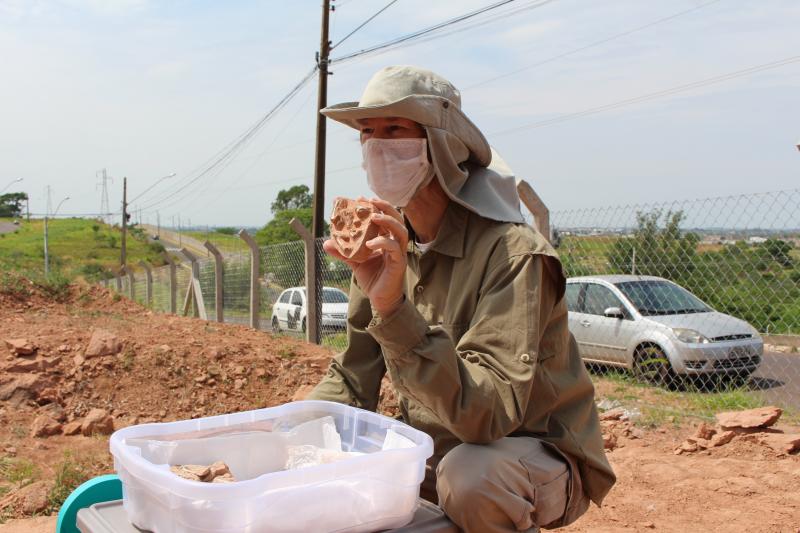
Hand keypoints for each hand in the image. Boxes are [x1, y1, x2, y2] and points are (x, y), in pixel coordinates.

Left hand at [323, 198, 407, 316]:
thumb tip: (326, 243)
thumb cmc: (372, 278)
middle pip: (397, 219)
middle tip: (371, 201)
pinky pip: (394, 248)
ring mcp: (399, 253)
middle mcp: (396, 244)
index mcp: (387, 240)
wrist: (380, 299)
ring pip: (401, 231)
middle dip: (385, 207)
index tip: (362, 198)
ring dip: (388, 221)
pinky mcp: (399, 263)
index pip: (386, 218)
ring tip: (374, 217)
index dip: (376, 206)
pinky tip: (370, 242)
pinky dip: (383, 242)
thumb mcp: (355, 262)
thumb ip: (343, 252)